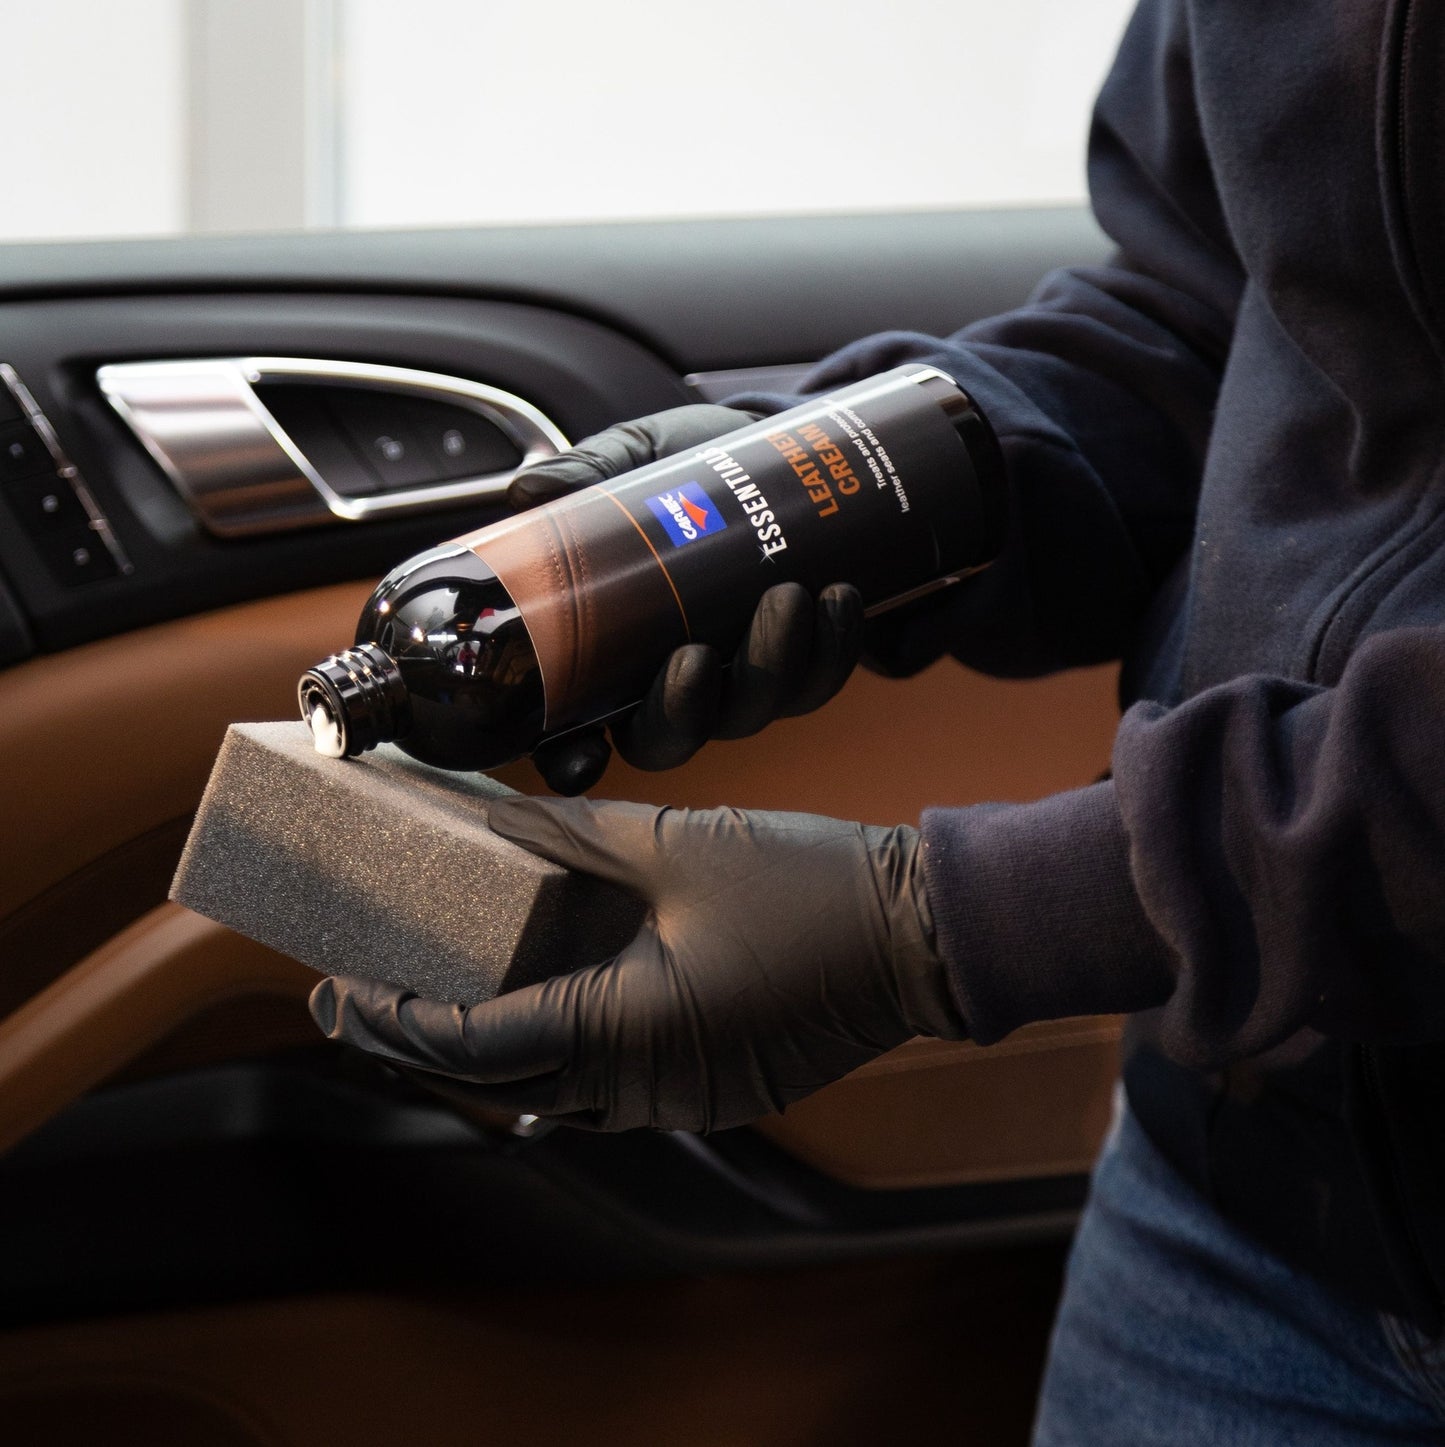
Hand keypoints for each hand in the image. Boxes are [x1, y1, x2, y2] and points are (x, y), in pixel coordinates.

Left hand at [309, 794, 966, 1131]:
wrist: (923, 936)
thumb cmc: (808, 886)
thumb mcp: (676, 845)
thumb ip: (571, 838)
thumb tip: (491, 820)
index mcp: (628, 1030)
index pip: (476, 1044)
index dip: (397, 1020)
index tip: (338, 989)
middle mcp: (645, 1089)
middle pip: (500, 1083)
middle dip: (422, 1044)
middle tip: (357, 1000)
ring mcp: (682, 1102)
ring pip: (550, 1095)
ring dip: (487, 1055)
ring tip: (429, 1003)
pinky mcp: (710, 1093)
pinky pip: (604, 1091)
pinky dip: (552, 1057)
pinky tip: (533, 1013)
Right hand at [508, 407, 864, 794]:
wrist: (781, 446)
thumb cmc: (697, 466)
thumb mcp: (640, 458)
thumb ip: (590, 471)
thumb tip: (531, 490)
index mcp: (612, 656)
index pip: (577, 734)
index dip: (573, 759)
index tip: (584, 752)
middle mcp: (676, 684)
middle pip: (669, 739)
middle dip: (684, 712)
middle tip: (694, 655)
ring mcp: (743, 681)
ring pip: (752, 711)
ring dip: (772, 665)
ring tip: (787, 595)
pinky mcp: (808, 664)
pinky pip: (819, 680)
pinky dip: (833, 647)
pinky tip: (838, 597)